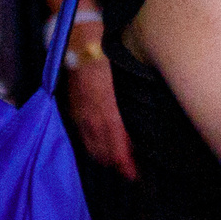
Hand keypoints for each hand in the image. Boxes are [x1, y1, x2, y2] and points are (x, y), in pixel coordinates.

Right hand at [63, 44, 136, 179]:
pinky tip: (100, 146)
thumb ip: (134, 108)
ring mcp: (81, 117)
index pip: (118, 151)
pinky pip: (83, 137)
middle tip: (131, 171)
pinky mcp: (74, 111)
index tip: (136, 175)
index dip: (126, 167)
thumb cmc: (110, 59)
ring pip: (92, 148)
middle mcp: (94, 121)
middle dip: (117, 166)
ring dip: (105, 158)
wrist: (82, 44)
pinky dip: (93, 146)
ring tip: (116, 162)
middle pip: (104, 155)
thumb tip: (146, 124)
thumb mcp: (128, 82)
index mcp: (111, 115)